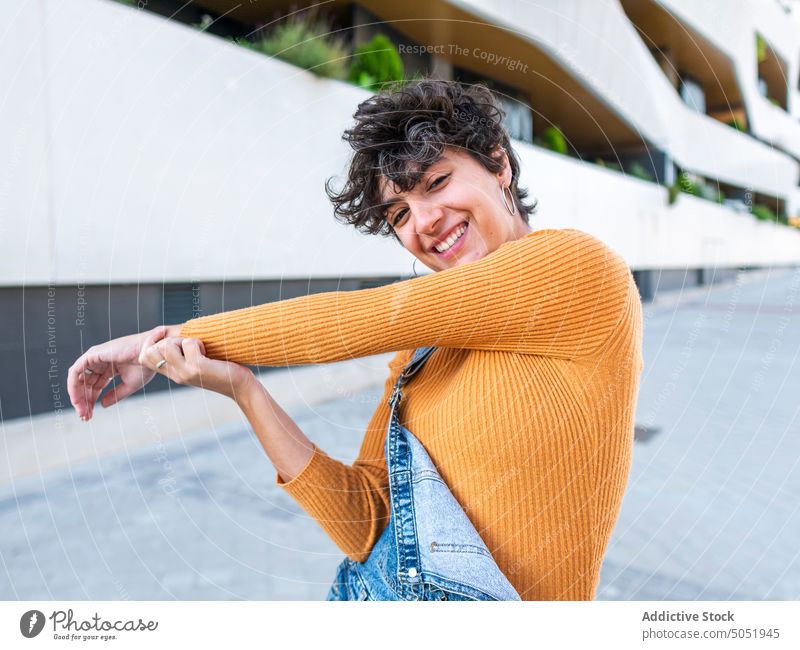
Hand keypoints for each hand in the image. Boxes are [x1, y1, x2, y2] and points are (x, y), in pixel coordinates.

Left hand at [68, 325, 173, 420]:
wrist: (150, 354)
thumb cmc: (145, 366)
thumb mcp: (129, 385)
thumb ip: (115, 395)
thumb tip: (102, 405)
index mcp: (110, 367)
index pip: (96, 385)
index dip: (92, 401)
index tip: (91, 415)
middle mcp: (100, 362)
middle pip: (86, 384)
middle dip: (84, 401)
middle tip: (85, 416)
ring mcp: (95, 357)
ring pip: (78, 379)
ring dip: (78, 396)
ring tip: (82, 411)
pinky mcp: (91, 355)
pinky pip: (75, 372)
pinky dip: (73, 386)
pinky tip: (77, 399)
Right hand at [138, 331, 256, 401]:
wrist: (239, 386)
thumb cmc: (222, 371)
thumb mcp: (195, 364)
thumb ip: (182, 355)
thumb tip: (169, 334)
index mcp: (173, 374)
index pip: (145, 357)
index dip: (152, 342)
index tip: (166, 335)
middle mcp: (176, 375)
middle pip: (153, 350)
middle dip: (169, 340)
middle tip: (190, 345)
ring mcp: (185, 372)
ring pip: (167, 345)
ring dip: (183, 339)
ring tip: (198, 348)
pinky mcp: (197, 368)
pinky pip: (189, 343)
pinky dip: (199, 342)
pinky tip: (208, 352)